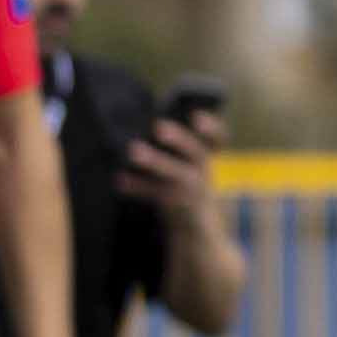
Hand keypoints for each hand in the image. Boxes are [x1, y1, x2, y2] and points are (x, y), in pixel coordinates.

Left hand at [123, 112, 224, 234]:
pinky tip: (121, 180)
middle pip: (196, 152)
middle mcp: (202, 169)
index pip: (216, 138)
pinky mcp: (174, 202)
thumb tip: (141, 126)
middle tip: (159, 127)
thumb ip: (174, 144)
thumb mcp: (188, 161)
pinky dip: (138, 186)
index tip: (197, 116)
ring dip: (155, 161)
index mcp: (207, 154)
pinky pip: (154, 192)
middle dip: (179, 139)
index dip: (210, 127)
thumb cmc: (185, 178)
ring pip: (175, 173)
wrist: (194, 220)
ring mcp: (190, 187)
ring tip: (134, 151)